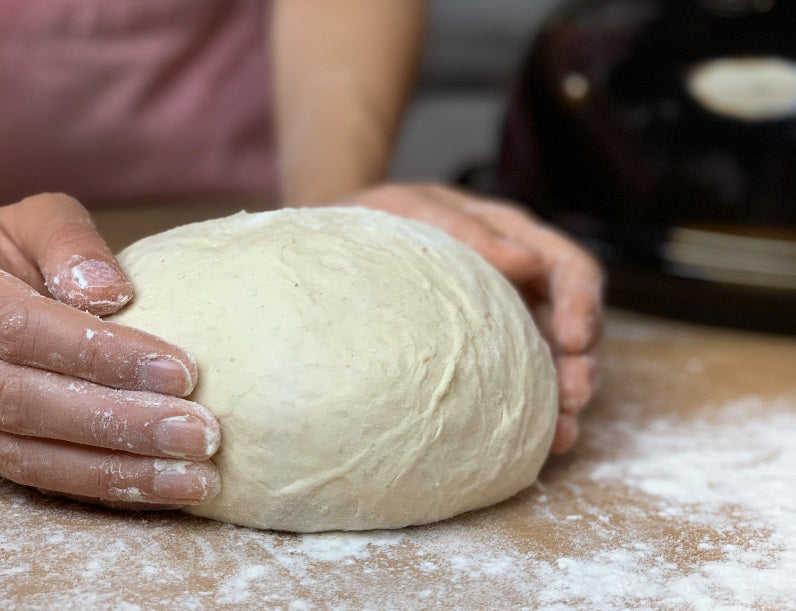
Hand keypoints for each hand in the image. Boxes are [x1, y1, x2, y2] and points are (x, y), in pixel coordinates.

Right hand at [0, 194, 219, 506]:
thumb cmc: (21, 254)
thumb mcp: (34, 226)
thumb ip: (67, 243)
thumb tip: (110, 293)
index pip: (27, 330)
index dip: (104, 355)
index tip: (182, 371)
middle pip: (32, 405)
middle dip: (123, 425)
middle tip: (202, 435)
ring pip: (37, 458)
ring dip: (123, 474)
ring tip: (196, 479)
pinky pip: (46, 478)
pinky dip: (108, 489)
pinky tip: (166, 491)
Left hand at [345, 183, 602, 454]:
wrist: (346, 248)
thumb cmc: (379, 220)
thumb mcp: (413, 209)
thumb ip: (465, 230)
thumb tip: (526, 261)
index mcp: (514, 237)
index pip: (570, 268)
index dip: (583, 304)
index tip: (572, 340)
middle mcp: (521, 280)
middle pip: (573, 321)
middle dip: (583, 361)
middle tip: (575, 396)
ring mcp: (507, 317)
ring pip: (556, 358)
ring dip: (565, 395)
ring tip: (564, 432)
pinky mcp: (488, 350)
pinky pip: (521, 380)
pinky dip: (535, 411)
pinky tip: (538, 440)